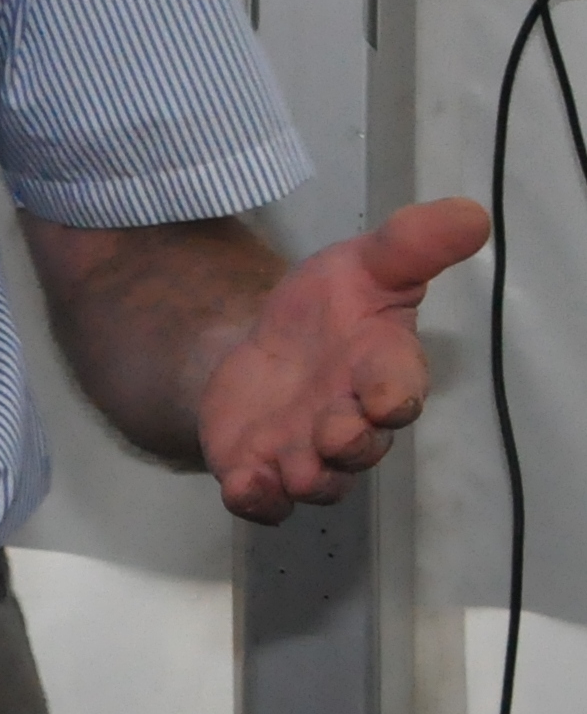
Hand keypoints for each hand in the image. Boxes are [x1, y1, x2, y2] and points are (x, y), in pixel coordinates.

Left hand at [197, 198, 489, 521]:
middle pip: (360, 444)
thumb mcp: (362, 264)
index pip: (399, 387)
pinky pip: (264, 500)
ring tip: (291, 466)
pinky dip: (256, 498)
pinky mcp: (260, 469)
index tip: (386, 396)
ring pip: (318, 480)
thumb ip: (410, 244)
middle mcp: (350, 419)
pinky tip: (243, 484)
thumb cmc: (328, 311)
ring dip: (306, 476)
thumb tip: (469, 212)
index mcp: (381, 370)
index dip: (394, 394)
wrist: (262, 347)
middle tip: (333, 432)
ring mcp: (305, 451)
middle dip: (349, 441)